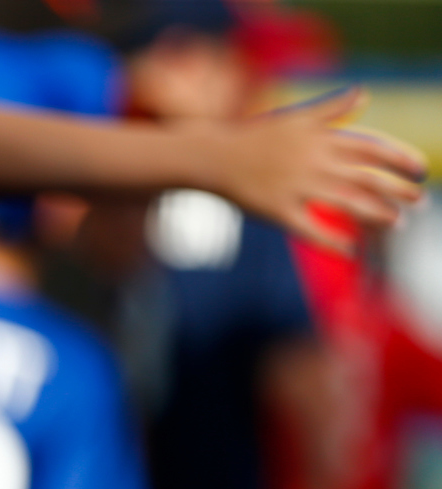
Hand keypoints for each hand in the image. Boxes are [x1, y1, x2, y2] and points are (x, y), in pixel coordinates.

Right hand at [211, 88, 424, 251]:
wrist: (212, 156)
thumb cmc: (254, 137)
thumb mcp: (295, 117)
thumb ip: (332, 108)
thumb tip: (364, 93)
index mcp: (320, 139)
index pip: (372, 147)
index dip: (400, 158)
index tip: (420, 169)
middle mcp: (313, 162)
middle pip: (366, 177)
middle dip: (398, 190)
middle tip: (419, 202)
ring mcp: (296, 187)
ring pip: (347, 204)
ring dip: (376, 215)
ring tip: (395, 224)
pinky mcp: (278, 211)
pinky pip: (311, 230)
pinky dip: (333, 242)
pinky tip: (351, 250)